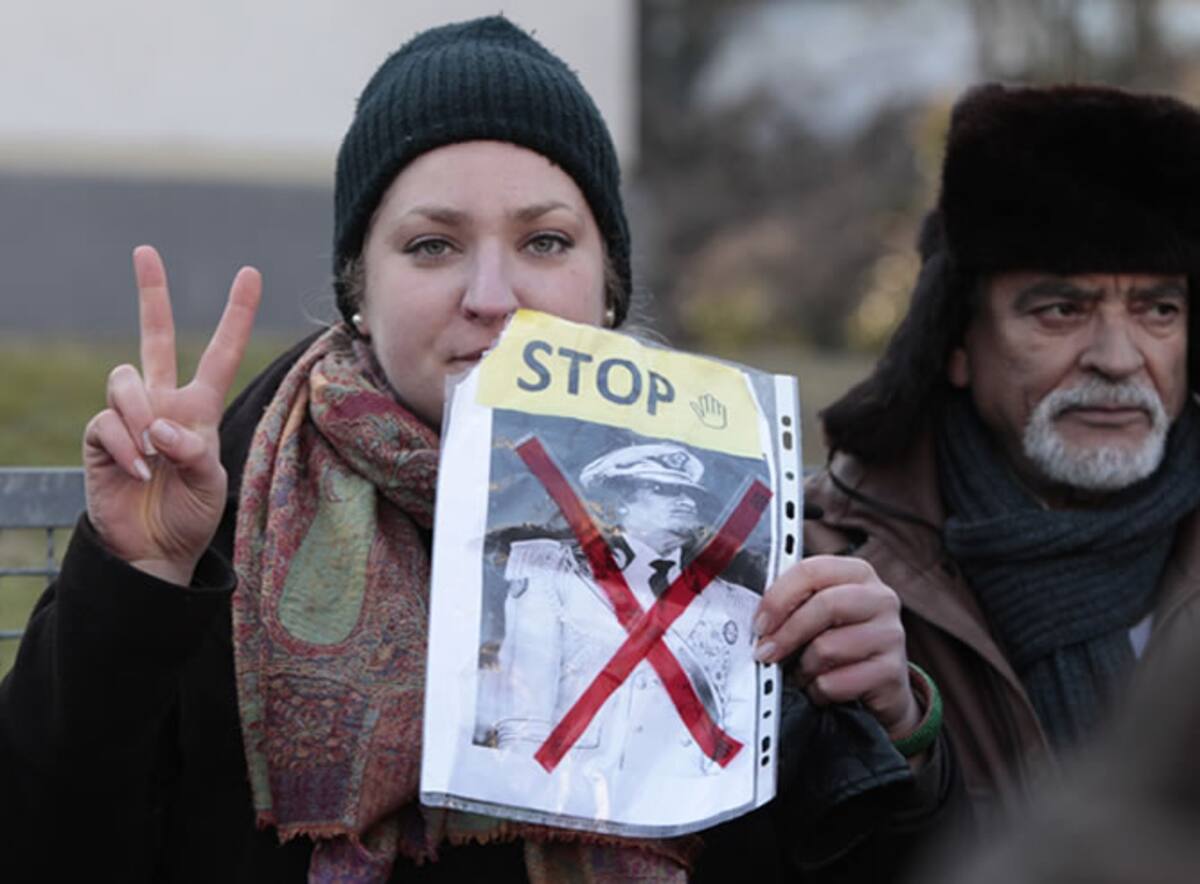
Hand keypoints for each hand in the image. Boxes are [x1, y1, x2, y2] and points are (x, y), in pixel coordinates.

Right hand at [83, 245, 260, 584]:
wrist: (154, 550)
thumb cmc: (190, 514)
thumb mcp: (212, 481)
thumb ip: (195, 449)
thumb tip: (159, 424)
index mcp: (199, 408)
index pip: (220, 353)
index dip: (236, 315)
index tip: (251, 273)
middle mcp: (163, 404)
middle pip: (154, 337)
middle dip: (151, 294)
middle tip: (146, 252)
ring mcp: (129, 418)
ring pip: (125, 378)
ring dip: (140, 414)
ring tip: (153, 455)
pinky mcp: (100, 439)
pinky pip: (107, 422)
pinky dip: (126, 445)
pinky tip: (141, 472)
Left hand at [752, 555, 918, 740]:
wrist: (881, 687)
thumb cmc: (841, 643)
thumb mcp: (820, 615)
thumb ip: (795, 603)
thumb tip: (756, 616)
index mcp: (857, 573)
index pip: (812, 571)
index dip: (779, 597)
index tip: (759, 622)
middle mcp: (880, 598)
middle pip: (824, 605)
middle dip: (786, 633)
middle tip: (764, 652)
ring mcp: (891, 634)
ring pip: (828, 647)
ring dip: (804, 667)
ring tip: (804, 672)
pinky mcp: (892, 671)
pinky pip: (836, 681)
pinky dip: (818, 690)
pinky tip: (822, 688)